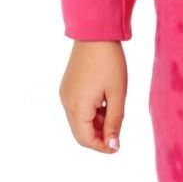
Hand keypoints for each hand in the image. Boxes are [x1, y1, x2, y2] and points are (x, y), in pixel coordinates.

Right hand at [61, 39, 128, 153]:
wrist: (95, 34)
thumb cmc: (110, 63)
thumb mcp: (117, 94)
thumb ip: (114, 122)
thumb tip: (112, 146)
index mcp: (78, 107)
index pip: (85, 139)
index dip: (101, 147)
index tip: (117, 146)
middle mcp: (67, 103)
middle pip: (80, 133)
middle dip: (98, 137)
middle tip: (117, 132)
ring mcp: (65, 94)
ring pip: (78, 121)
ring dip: (95, 124)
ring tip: (114, 113)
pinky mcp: (67, 87)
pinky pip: (77, 108)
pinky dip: (90, 113)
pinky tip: (105, 103)